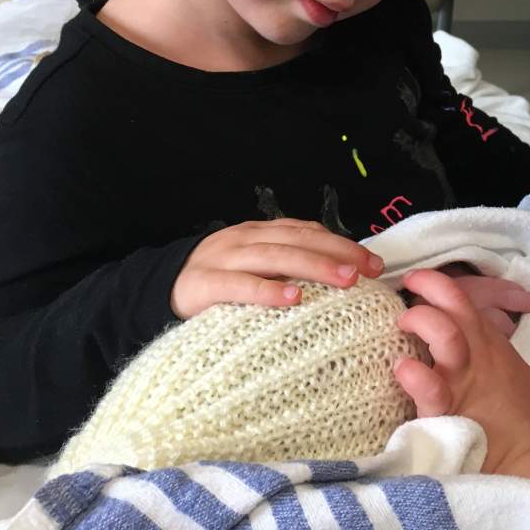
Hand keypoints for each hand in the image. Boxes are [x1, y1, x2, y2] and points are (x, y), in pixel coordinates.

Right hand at [171, 219, 384, 318]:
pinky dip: (268, 290)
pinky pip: (239, 285)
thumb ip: (287, 266)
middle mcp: (244, 239)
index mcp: (260, 232)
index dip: (342, 244)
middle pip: (297, 240)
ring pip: (275, 256)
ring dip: (314, 266)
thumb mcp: (253, 267)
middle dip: (337, 253)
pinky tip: (293, 298)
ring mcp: (223, 258)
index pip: (307, 231)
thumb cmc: (218, 285)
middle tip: (368, 271)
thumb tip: (342, 275)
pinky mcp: (203, 284)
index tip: (374, 264)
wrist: (155, 292)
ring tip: (345, 279)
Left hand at [395, 269, 529, 472]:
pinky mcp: (444, 410)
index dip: (442, 287)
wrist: (525, 465)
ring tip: (402, 323)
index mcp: (494, 348)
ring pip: (440, 334)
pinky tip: (402, 367)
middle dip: (428, 289)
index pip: (467, 303)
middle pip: (452, 307)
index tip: (422, 282)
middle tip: (409, 292)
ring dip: (419, 320)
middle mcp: (475, 356)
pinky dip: (413, 374)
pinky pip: (427, 386)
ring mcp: (459, 380)